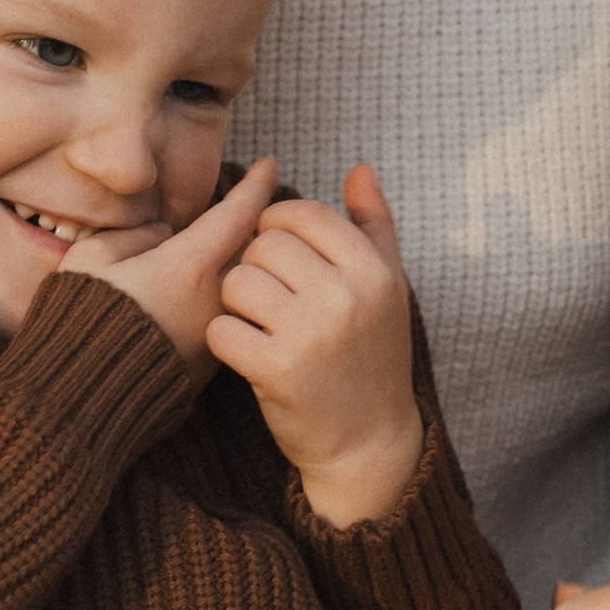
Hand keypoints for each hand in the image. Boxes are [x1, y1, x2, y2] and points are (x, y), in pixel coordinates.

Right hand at [66, 156, 279, 373]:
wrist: (80, 401)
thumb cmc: (78, 321)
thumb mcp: (91, 259)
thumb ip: (132, 235)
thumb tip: (160, 234)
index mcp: (187, 266)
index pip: (237, 214)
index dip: (256, 186)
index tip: (269, 165)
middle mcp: (212, 299)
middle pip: (254, 251)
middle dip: (260, 227)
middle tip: (261, 205)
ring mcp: (214, 334)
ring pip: (242, 286)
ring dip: (245, 265)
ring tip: (238, 248)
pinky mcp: (206, 366)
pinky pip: (226, 316)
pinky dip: (225, 297)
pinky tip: (205, 294)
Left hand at [206, 163, 421, 525]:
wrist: (369, 442)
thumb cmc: (373, 355)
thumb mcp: (388, 288)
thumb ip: (374, 224)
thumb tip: (359, 167)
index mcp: (372, 270)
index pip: (302, 214)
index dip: (277, 227)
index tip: (280, 256)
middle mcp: (346, 296)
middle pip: (263, 244)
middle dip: (255, 266)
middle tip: (271, 299)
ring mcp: (311, 334)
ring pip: (236, 282)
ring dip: (236, 303)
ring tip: (260, 324)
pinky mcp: (277, 371)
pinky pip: (221, 328)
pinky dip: (225, 340)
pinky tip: (248, 354)